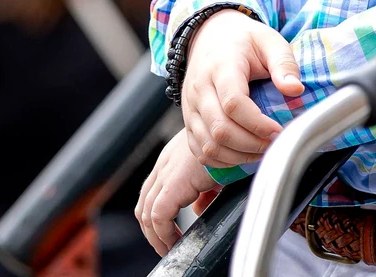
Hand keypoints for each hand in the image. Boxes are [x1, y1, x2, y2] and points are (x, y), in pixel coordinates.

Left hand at [135, 130, 220, 254]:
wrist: (232, 127)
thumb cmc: (228, 144)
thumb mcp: (213, 168)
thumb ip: (203, 190)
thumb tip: (197, 209)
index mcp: (171, 162)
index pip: (150, 195)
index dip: (155, 220)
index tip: (168, 236)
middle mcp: (163, 166)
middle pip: (143, 206)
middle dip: (152, 232)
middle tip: (166, 248)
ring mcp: (166, 173)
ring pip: (146, 213)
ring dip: (156, 236)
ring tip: (170, 250)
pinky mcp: (175, 182)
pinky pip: (159, 215)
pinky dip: (164, 233)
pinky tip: (177, 242)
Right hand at [181, 9, 303, 166]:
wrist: (209, 36)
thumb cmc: (243, 41)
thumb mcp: (269, 41)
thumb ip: (284, 63)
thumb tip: (296, 89)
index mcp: (220, 67)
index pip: (233, 103)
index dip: (258, 124)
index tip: (279, 129)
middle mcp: (199, 89)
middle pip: (220, 129)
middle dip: (252, 144)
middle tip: (275, 143)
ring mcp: (190, 107)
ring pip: (209, 145)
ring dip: (239, 156)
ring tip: (262, 149)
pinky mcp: (188, 121)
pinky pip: (200, 151)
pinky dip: (222, 160)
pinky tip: (243, 154)